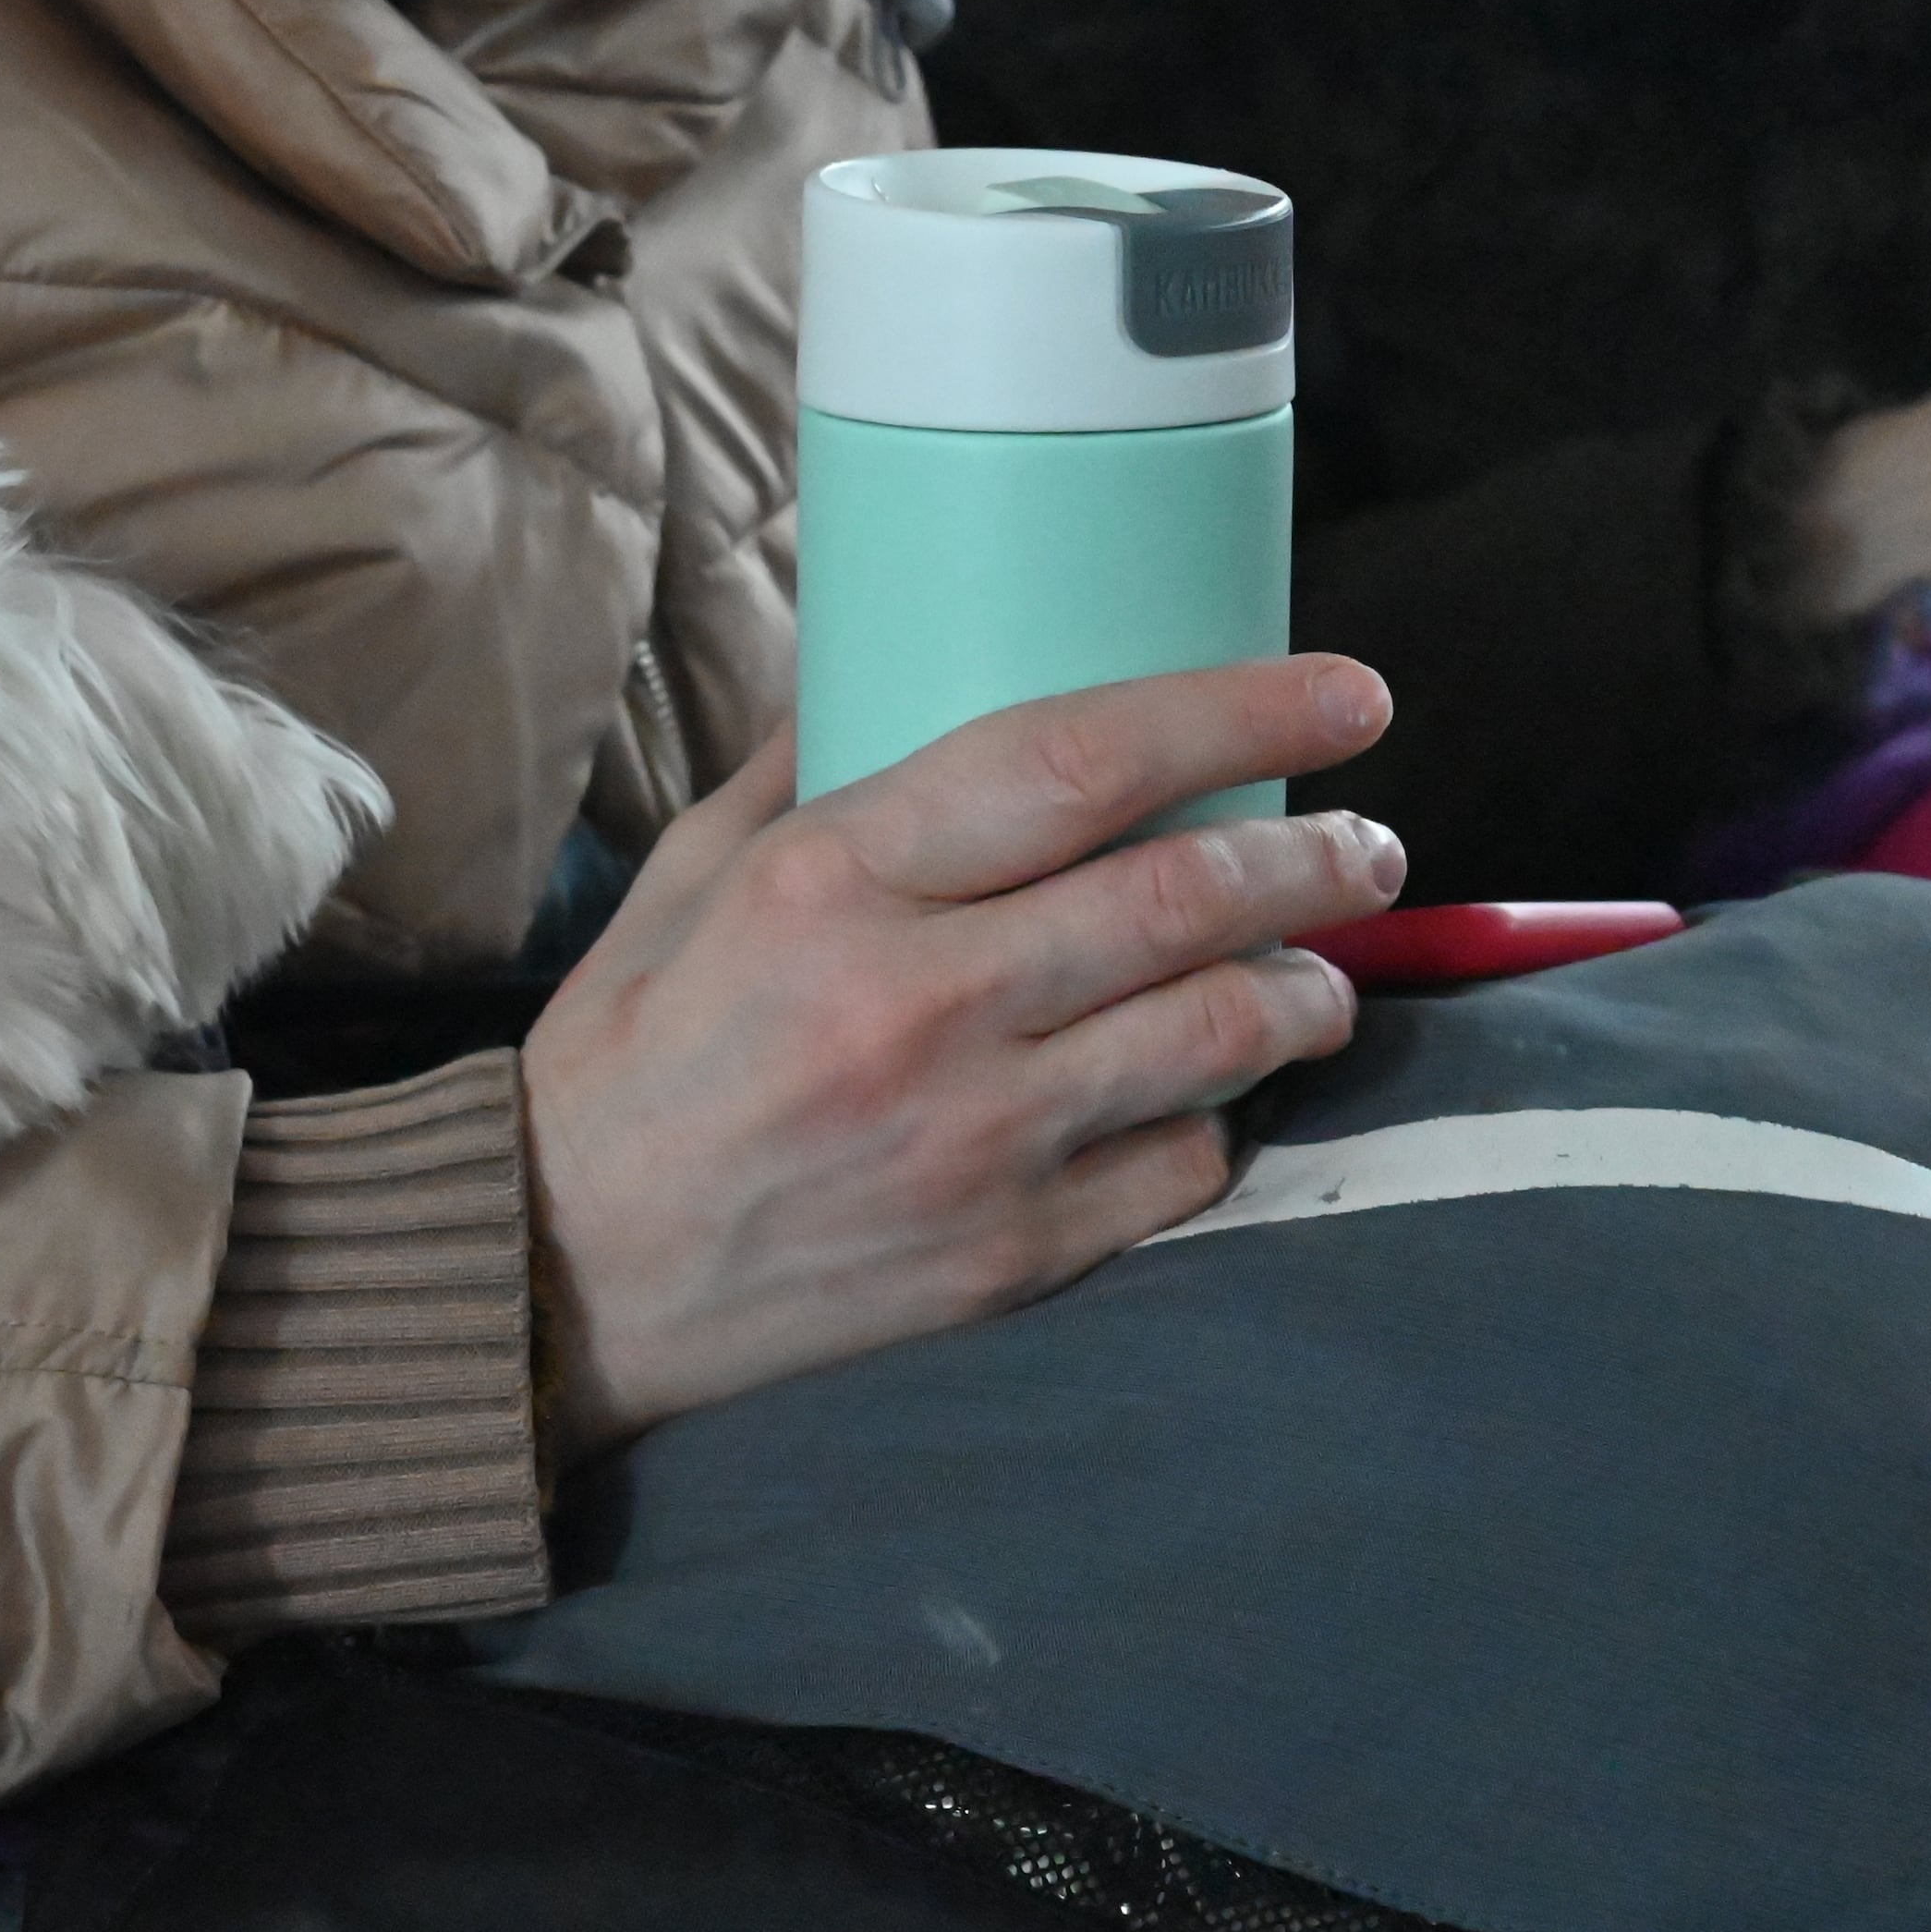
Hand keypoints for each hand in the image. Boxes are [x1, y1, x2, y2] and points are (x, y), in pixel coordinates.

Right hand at [517, 658, 1403, 1459]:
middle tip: (1366, 840)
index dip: (1238, 711)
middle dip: (1317, 855)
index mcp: (831, 882)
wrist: (564, 1278)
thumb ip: (801, 766)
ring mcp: (973, 1139)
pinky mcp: (1005, 1254)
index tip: (1345, 692)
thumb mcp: (684, 880)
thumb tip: (891, 652)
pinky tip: (1213, 1091)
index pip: (1080, 762)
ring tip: (1319, 965)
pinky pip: (1182, 1168)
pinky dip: (1221, 1118)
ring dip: (1307, 986)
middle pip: (1186, 899)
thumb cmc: (625, 1063)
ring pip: (1219, 1034)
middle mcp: (917, 1003)